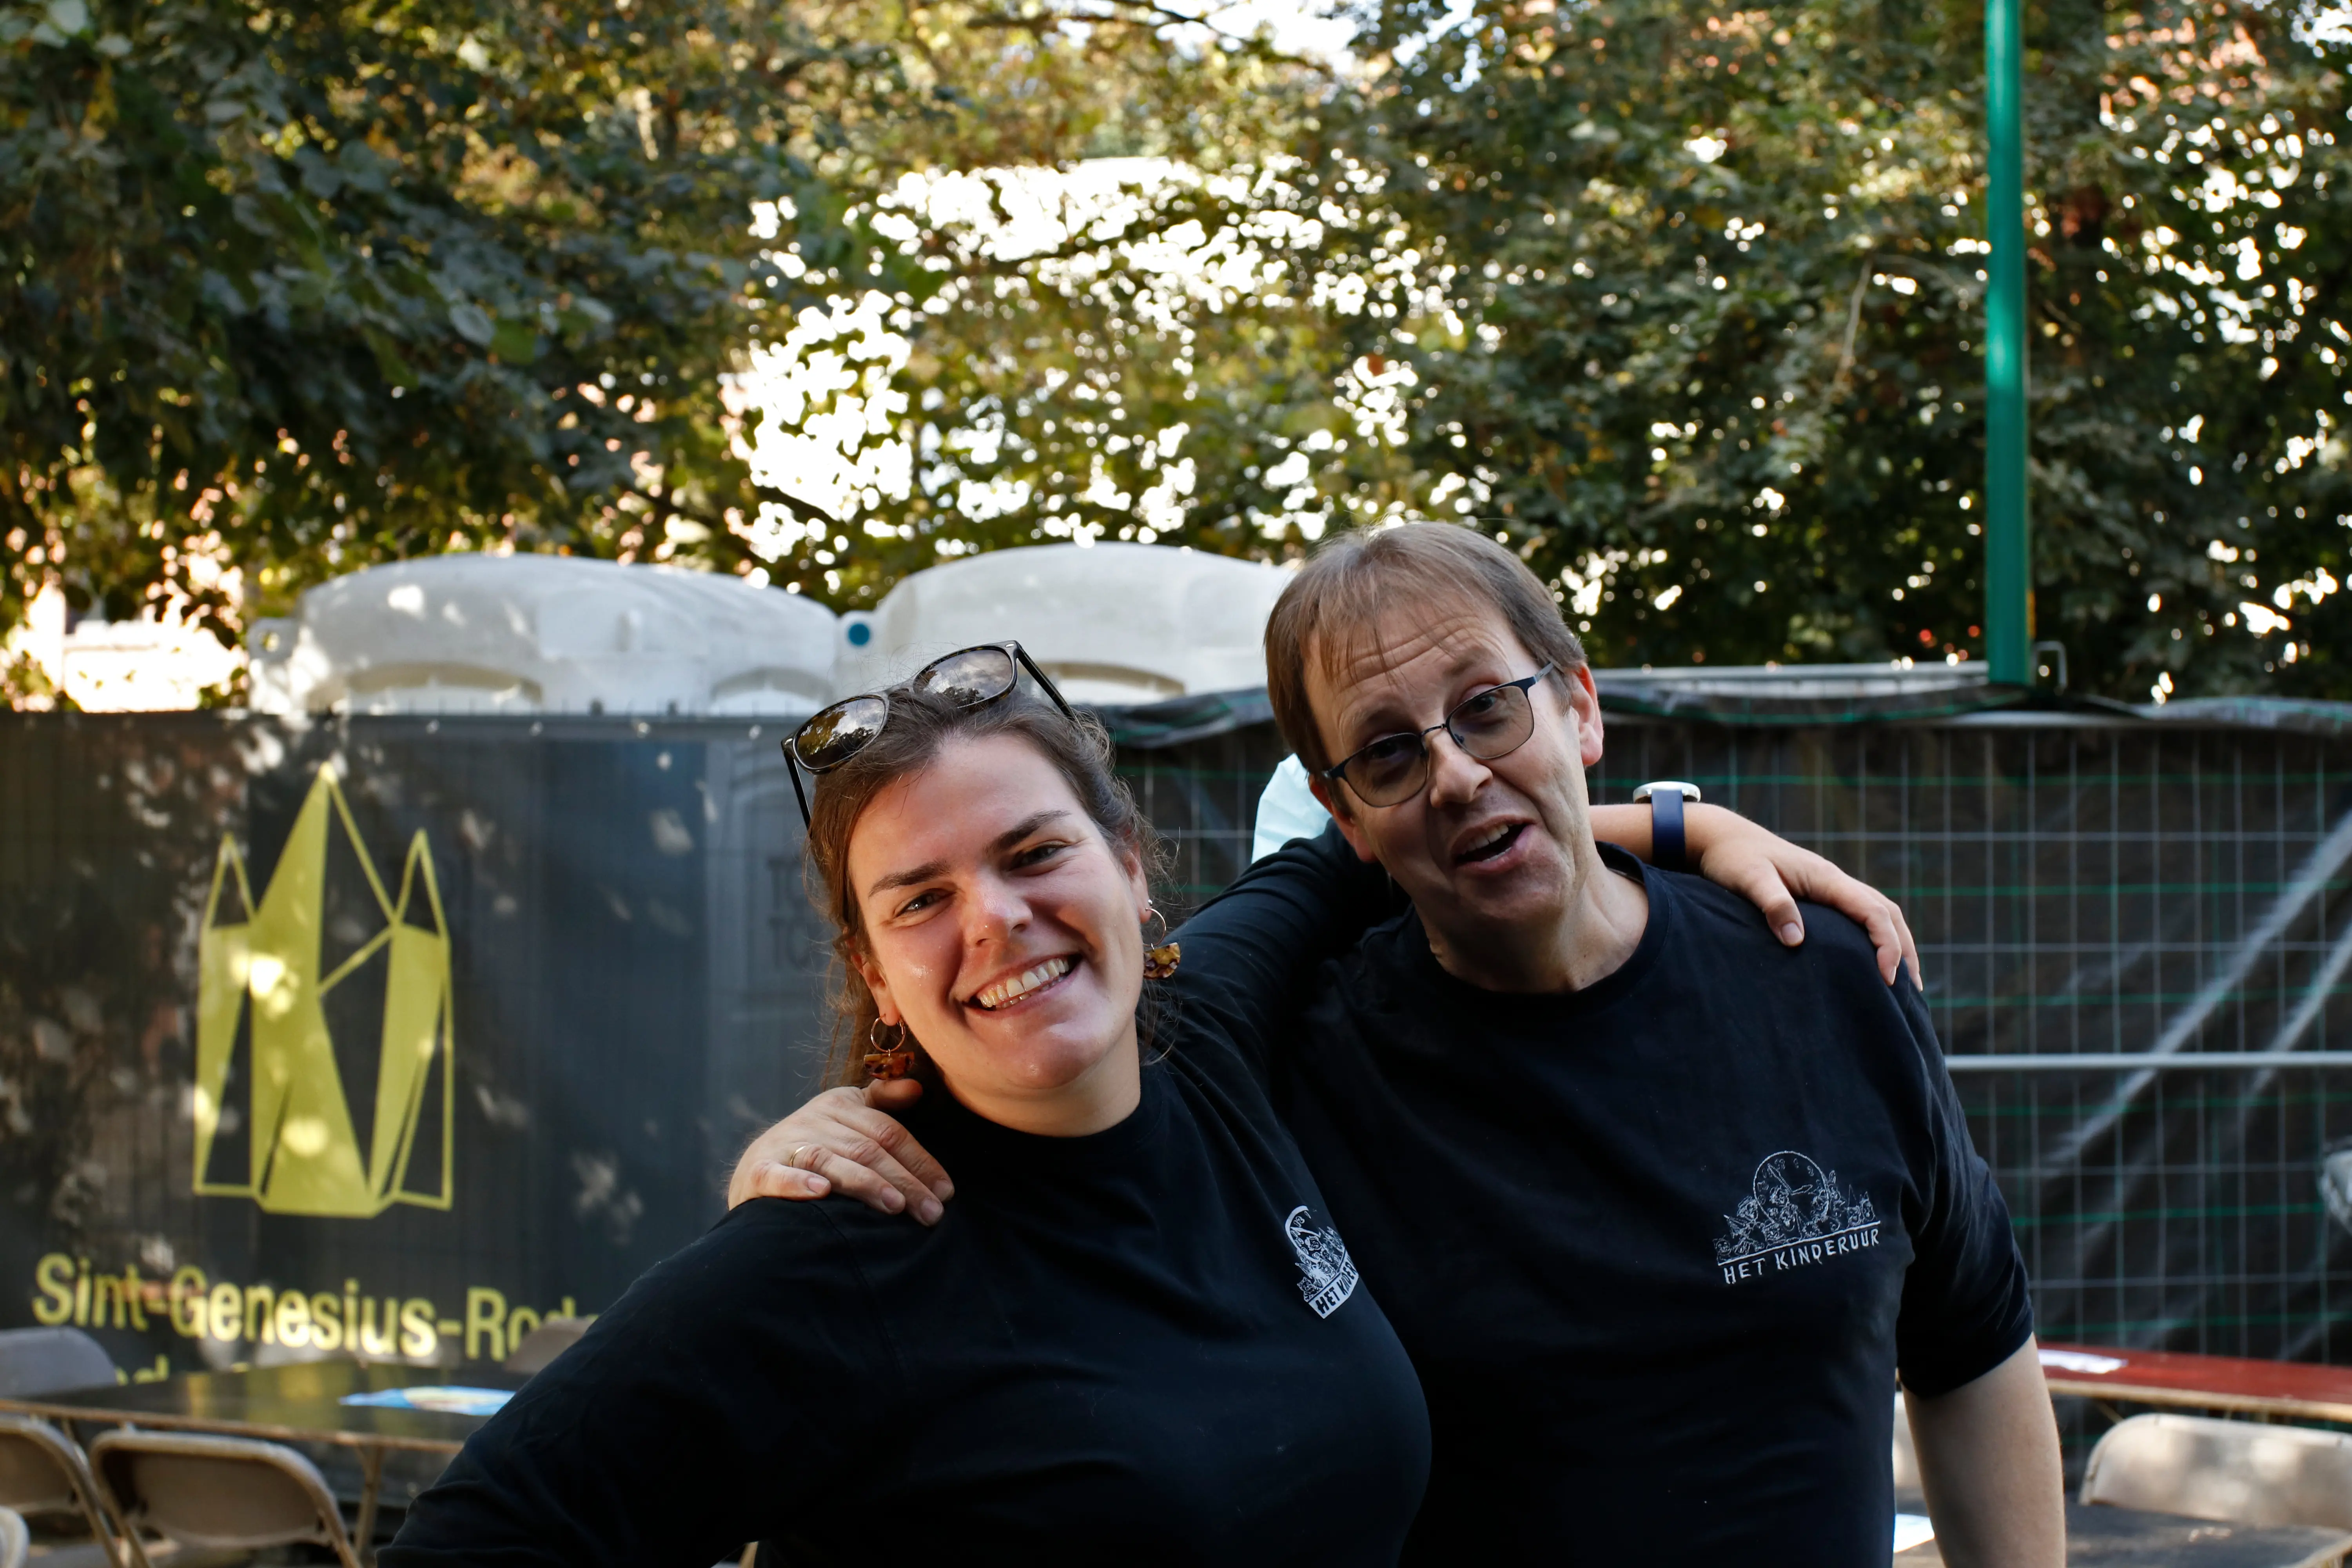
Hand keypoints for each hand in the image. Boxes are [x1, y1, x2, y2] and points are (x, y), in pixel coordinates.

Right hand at [726, 1079, 956, 1224]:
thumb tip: (917, 1087)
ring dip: (863, 1183)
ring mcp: (785, 1144)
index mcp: (840, 1105)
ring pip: (830, 1161)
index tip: (946, 1192)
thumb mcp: (848, 1115)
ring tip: (894, 1206)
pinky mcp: (759, 1170)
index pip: (889, 1132)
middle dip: (904, 1182)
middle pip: (867, 1150)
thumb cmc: (817, 1141)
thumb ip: (882, 1102)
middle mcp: (813, 1120)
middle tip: (932, 1213)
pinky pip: (778, 1175)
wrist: (757, 1165)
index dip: (920, 1161)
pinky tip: (821, 1192)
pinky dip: (798, 1183)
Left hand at [1684, 804, 1921, 987]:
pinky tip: (1872, 960)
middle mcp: (1834, 881)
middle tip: (1910, 991)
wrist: (1721, 838)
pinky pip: (1859, 915)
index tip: (1887, 978)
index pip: (1873, 911)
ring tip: (1903, 983)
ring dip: (1896, 943)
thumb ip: (1774, 905)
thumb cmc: (1732, 858)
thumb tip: (1797, 940)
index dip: (1886, 944)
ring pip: (1878, 913)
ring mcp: (1829, 887)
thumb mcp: (1749, 879)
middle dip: (1903, 949)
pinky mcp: (1819, 895)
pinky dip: (1876, 937)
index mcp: (1825, 878)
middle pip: (1887, 913)